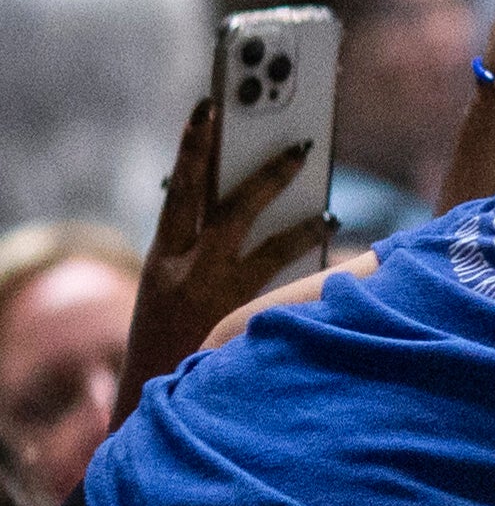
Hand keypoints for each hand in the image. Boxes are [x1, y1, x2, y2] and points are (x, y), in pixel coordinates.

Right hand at [123, 98, 327, 416]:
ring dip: (297, 215)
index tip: (207, 110)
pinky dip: (307, 260)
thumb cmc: (166, 339)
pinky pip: (284, 281)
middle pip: (227, 205)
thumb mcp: (167, 290)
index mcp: (161, 257)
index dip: (193, 147)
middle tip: (298, 143)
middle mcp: (186, 269)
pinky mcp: (243, 317)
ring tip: (327, 199)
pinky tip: (331, 241)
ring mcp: (217, 293)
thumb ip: (194, 251)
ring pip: (265, 242)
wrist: (152, 395)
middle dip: (262, 171)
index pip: (179, 188)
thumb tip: (240, 208)